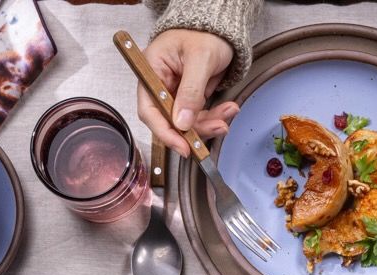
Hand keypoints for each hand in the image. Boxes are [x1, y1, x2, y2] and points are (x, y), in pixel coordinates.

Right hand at [138, 30, 240, 157]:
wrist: (221, 26)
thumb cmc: (205, 31)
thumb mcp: (200, 58)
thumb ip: (190, 91)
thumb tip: (181, 122)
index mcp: (151, 71)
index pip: (150, 110)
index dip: (165, 132)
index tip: (182, 146)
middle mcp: (159, 85)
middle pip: (169, 120)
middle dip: (193, 129)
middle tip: (214, 129)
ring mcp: (173, 92)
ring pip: (186, 121)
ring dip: (207, 123)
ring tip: (226, 117)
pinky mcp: (187, 97)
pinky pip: (198, 115)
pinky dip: (213, 116)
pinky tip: (226, 111)